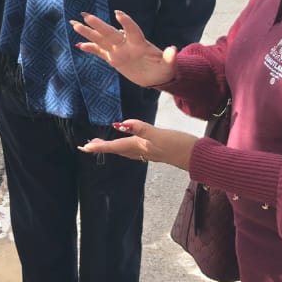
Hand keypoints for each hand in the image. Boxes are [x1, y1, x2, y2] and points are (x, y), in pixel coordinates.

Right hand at [71, 10, 176, 88]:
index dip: (126, 22)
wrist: (157, 77)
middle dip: (99, 25)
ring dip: (89, 33)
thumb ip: (170, 57)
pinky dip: (90, 48)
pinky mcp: (114, 59)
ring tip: (75, 24)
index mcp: (140, 44)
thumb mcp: (170, 65)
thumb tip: (174, 50)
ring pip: (102, 40)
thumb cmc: (165, 69)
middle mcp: (127, 44)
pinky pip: (100, 52)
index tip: (118, 13)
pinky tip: (79, 45)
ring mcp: (119, 51)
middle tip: (86, 15)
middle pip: (111, 33)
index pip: (133, 31)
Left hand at [79, 118, 198, 169]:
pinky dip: (125, 146)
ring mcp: (149, 152)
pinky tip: (128, 142)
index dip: (98, 146)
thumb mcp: (160, 134)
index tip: (84, 147)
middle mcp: (141, 151)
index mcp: (139, 146)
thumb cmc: (179, 145)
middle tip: (87, 145)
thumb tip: (122, 124)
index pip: (114, 146)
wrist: (197, 157)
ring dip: (112, 147)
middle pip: (116, 149)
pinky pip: (134, 149)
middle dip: (102, 147)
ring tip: (101, 143)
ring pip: (124, 150)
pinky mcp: (156, 151)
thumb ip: (141, 128)